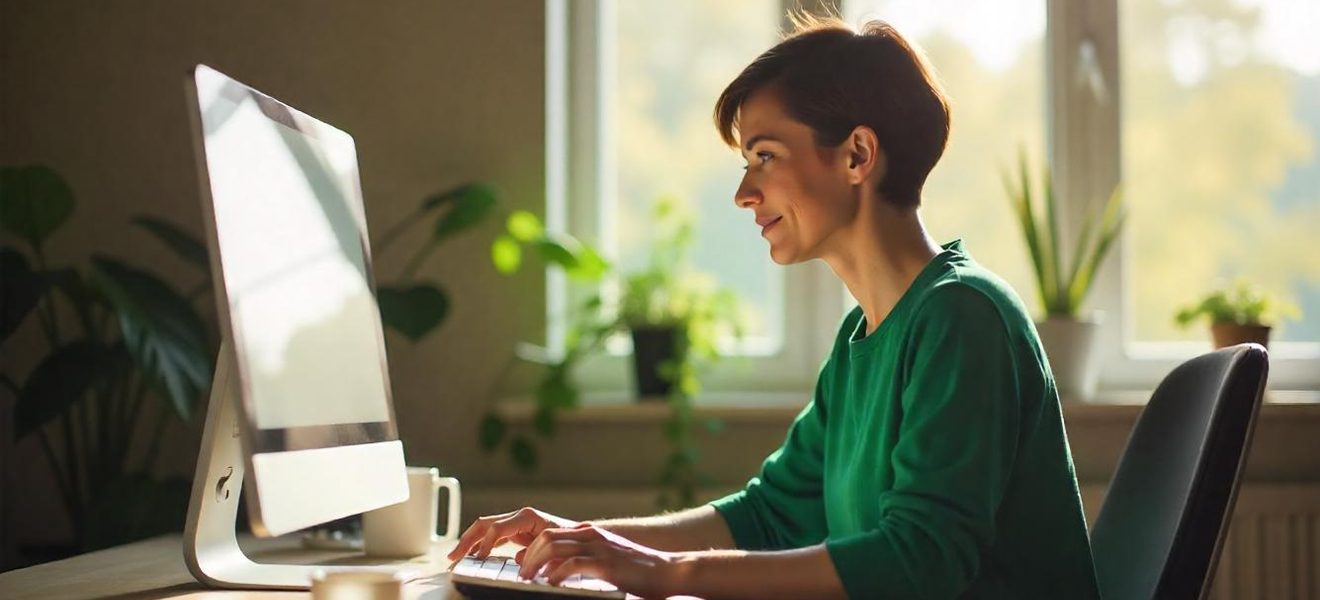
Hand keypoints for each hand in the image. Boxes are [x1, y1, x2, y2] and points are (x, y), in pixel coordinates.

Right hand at [446, 507, 579, 561]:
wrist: (580, 536)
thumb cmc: (570, 540)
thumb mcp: (555, 546)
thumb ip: (537, 550)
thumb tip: (519, 559)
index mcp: (527, 517)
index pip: (497, 528)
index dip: (485, 544)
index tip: (478, 560)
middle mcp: (519, 517)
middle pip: (485, 524)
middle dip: (467, 540)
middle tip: (453, 557)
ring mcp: (516, 523)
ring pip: (485, 529)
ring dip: (469, 542)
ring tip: (456, 558)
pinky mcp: (516, 532)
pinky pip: (492, 537)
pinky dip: (480, 545)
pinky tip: (472, 556)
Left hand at [517, 523, 684, 598]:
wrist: (669, 570)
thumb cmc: (638, 571)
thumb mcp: (606, 559)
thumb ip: (582, 560)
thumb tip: (553, 572)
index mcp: (590, 533)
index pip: (550, 534)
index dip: (532, 550)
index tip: (524, 568)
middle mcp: (591, 536)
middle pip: (546, 538)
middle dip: (529, 556)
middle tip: (523, 575)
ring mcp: (599, 548)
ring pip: (553, 546)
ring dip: (536, 564)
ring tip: (530, 580)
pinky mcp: (606, 564)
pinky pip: (572, 565)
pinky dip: (556, 575)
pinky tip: (552, 586)